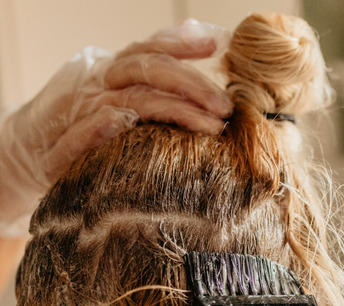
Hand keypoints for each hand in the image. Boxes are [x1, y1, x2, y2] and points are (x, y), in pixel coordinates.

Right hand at [0, 19, 232, 235]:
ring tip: (209, 125)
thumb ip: (157, 60)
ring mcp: (81, 112)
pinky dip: (98, 127)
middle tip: (224, 106)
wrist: (30, 149)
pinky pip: (80, 134)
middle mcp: (98, 84)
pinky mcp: (63, 148)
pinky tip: (120, 121)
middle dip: (191, 85)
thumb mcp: (120, 82)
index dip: (180, 45)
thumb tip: (197, 30)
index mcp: (113, 70)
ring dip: (172, 110)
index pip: (149, 49)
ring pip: (129, 102)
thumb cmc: (87, 114)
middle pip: (147, 71)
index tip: (215, 45)